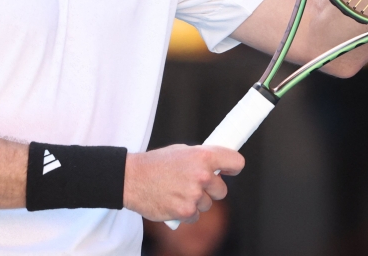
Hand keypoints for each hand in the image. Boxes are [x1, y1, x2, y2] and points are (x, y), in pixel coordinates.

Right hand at [123, 144, 244, 222]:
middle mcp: (202, 175)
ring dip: (196, 201)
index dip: (233, 167)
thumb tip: (217, 166)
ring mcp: (195, 195)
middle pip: (222, 190)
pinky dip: (186, 212)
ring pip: (207, 204)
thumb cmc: (155, 164)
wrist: (131, 179)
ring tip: (177, 191)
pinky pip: (195, 216)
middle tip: (193, 183)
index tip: (229, 170)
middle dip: (211, 189)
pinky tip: (173, 201)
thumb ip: (201, 159)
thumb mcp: (180, 152)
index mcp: (203, 156)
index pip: (236, 162)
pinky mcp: (186, 212)